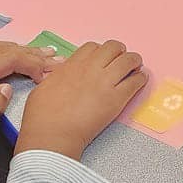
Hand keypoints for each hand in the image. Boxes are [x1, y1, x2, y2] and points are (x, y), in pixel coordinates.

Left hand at [0, 41, 60, 135]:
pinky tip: (21, 53)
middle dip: (34, 54)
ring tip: (45, 53)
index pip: (11, 59)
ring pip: (0, 45)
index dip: (33, 64)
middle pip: (8, 49)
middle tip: (57, 58)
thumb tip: (9, 88)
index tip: (48, 73)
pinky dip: (9, 49)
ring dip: (24, 49)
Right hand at [16, 39, 147, 159]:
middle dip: (120, 51)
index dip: (100, 51)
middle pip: (113, 48)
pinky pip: (135, 82)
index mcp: (72, 65)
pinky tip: (140, 80)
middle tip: (122, 60)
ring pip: (129, 60)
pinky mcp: (117, 99)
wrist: (53, 135)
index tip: (103, 59)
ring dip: (134, 61)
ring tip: (136, 67)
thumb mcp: (44, 86)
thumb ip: (58, 76)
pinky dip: (141, 79)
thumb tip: (63, 75)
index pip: (93, 47)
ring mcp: (105, 82)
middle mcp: (90, 69)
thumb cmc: (41, 115)